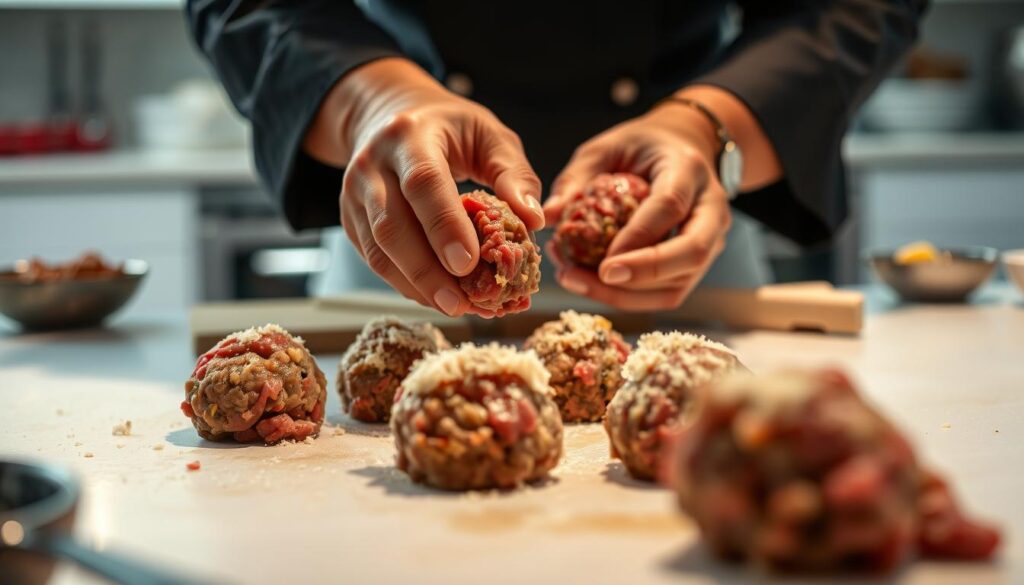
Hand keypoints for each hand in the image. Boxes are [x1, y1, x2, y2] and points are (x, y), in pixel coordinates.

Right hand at [304, 58, 543, 316]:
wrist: (389, 114)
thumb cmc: (449, 128)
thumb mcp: (488, 134)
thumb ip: (513, 173)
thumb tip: (534, 219)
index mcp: (410, 134)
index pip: (423, 183)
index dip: (444, 226)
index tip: (469, 264)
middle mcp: (372, 163)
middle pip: (391, 225)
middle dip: (426, 270)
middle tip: (461, 303)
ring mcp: (354, 193)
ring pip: (377, 249)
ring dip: (415, 285)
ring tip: (454, 306)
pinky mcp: (350, 219)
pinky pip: (374, 259)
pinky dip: (405, 283)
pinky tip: (436, 296)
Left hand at [543, 98, 732, 310]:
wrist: (682, 150)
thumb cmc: (640, 147)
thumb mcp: (606, 147)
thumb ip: (578, 176)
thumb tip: (549, 214)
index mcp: (688, 169)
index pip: (669, 207)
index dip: (637, 238)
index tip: (603, 262)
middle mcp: (710, 207)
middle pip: (691, 253)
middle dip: (643, 275)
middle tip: (598, 278)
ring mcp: (711, 238)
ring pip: (678, 284)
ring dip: (627, 295)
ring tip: (576, 280)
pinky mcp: (698, 262)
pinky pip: (668, 292)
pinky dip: (629, 297)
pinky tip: (592, 285)